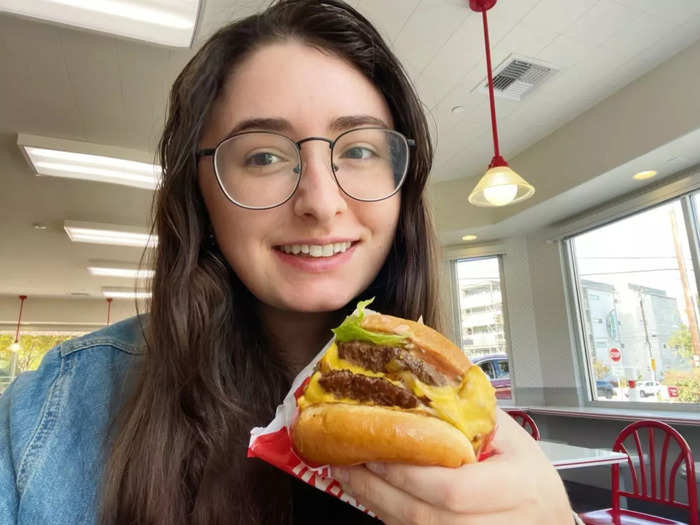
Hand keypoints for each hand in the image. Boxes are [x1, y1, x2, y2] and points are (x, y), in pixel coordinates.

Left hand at [331, 408, 572, 524]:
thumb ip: (473, 416)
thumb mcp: (513, 439)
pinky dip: (389, 516)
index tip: (379, 451)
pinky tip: (370, 495)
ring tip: (348, 475)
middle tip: (349, 461)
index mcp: (515, 487)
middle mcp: (498, 524)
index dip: (409, 474)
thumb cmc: (530, 478)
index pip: (453, 489)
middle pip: (426, 517)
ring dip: (376, 503)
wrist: (547, 522)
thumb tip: (428, 382)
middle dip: (380, 489)